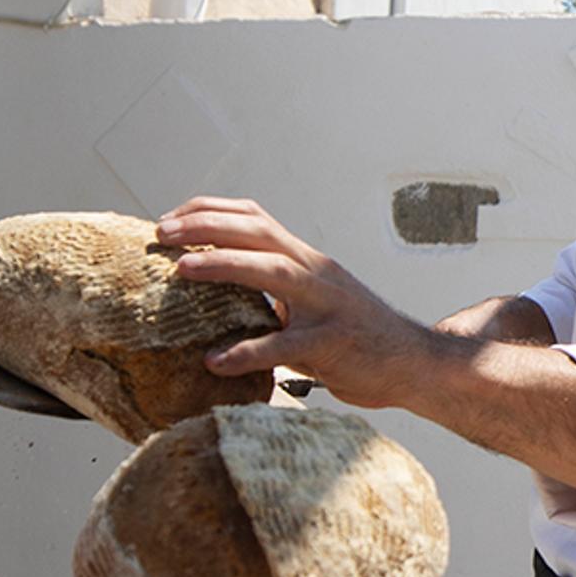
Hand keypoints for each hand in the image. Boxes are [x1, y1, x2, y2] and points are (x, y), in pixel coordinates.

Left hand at [153, 196, 440, 408]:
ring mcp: (326, 306)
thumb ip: (275, 295)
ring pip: (270, 272)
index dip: (210, 212)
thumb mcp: (314, 303)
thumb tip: (220, 297)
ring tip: (180, 270)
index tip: (170, 220)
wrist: (414, 364)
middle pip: (258, 231)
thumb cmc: (357, 338)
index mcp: (308, 260)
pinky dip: (245, 352)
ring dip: (222, 265)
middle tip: (161, 234)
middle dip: (205, 227)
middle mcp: (316, 272)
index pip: (256, 217)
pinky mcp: (331, 345)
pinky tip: (214, 360)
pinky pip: (282, 346)